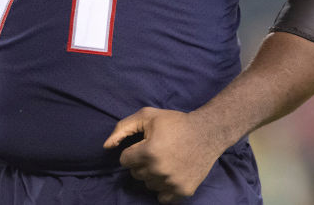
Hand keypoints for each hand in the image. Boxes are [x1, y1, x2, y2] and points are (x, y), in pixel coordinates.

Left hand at [103, 107, 223, 202]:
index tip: (145, 145)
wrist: (207, 132)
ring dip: (153, 175)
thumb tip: (106, 147)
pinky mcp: (183, 191)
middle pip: (136, 173)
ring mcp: (171, 183)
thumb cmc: (175, 123)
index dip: (133, 151)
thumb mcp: (147, 116)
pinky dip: (164, 188)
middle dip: (142, 163)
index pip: (125, 160)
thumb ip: (122, 128)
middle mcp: (158, 170)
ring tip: (166, 160)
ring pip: (148, 185)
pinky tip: (170, 174)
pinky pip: (162, 197)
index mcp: (148, 152)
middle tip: (157, 151)